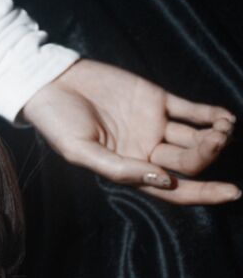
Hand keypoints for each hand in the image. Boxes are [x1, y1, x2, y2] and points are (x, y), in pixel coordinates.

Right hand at [20, 58, 238, 204]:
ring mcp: (153, 125)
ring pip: (195, 137)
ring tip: (222, 128)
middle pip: (189, 163)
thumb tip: (163, 180)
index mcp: (128, 169)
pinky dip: (212, 115)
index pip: (173, 189)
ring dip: (216, 136)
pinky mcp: (157, 99)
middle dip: (208, 155)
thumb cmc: (57, 122)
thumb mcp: (80, 151)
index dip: (204, 193)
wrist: (51, 83)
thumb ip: (119, 169)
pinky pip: (192, 110)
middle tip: (214, 141)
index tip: (233, 192)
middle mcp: (145, 151)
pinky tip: (224, 117)